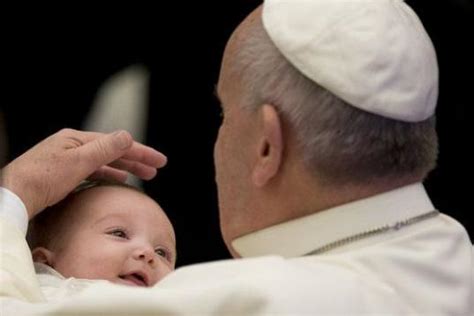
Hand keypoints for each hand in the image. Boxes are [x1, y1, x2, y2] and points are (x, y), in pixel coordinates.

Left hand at [0, 128, 166, 218]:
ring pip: (104, 161)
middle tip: (156, 169)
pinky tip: (116, 179)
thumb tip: (129, 137)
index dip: (141, 152)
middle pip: (112, 151)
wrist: (13, 196)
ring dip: (125, 167)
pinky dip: (109, 174)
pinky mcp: (62, 174)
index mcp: (77, 140)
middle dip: (136, 159)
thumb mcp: (78, 161)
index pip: (117, 143)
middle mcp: (73, 147)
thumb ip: (105, 149)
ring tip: (142, 175)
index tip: (160, 162)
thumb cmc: (42, 179)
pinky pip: (94, 171)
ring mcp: (67, 160)